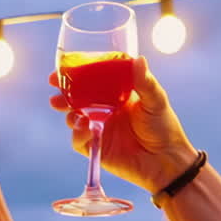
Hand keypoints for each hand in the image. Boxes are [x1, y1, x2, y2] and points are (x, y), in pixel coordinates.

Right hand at [48, 56, 196, 192]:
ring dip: (69, 112)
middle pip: (77, 97)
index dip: (77, 72)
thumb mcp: (156, 100)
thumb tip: (138, 59)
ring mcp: (99, 128)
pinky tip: (85, 126)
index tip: (65, 67)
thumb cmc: (164, 127)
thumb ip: (144, 82)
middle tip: (54, 85)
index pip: (93, 79)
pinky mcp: (96, 148)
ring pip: (73, 117)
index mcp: (117, 94)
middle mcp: (105, 110)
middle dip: (63, 91)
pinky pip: (78, 140)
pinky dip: (77, 132)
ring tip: (74, 112)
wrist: (166, 161)